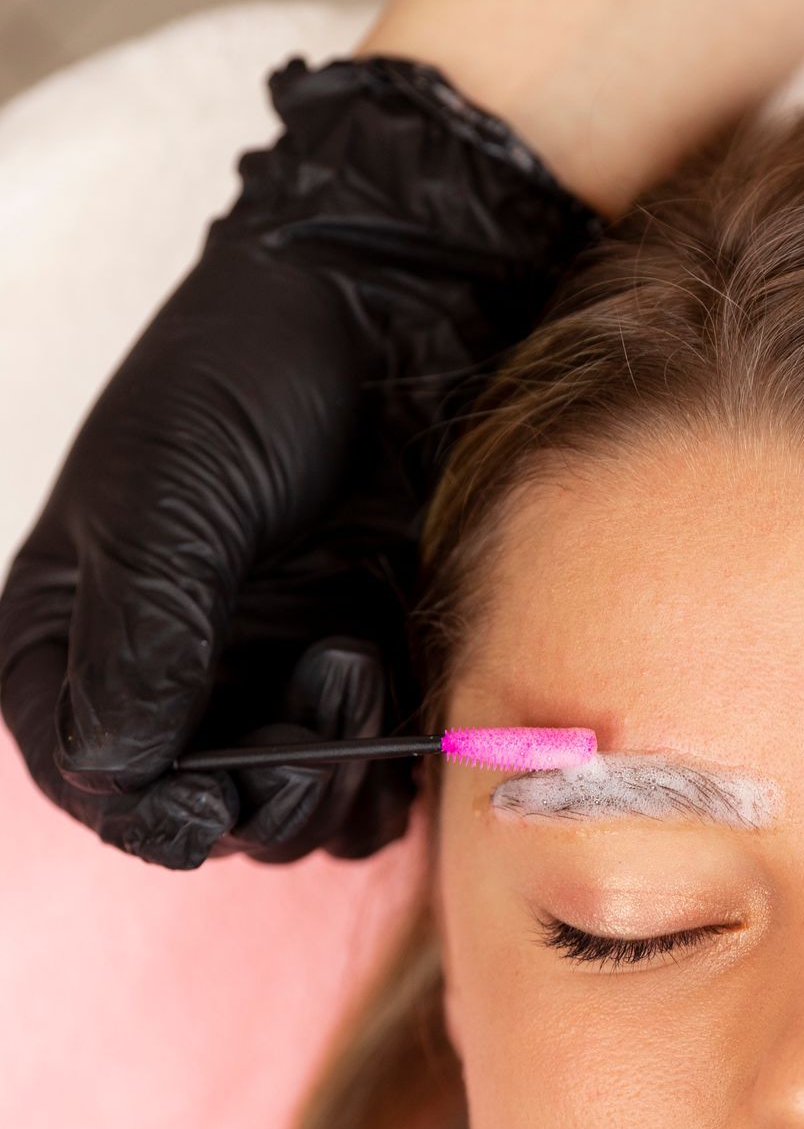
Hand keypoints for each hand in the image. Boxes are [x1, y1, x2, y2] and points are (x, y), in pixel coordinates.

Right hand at [0, 57, 597, 866]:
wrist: (393, 310)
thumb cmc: (254, 373)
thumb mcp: (171, 496)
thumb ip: (144, 637)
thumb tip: (123, 769)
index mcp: (79, 632)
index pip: (89, 775)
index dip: (142, 813)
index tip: (204, 806)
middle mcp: (171, 675)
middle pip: (197, 816)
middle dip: (257, 796)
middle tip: (313, 719)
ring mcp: (273, 681)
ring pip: (289, 819)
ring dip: (328, 776)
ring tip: (355, 659)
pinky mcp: (368, 677)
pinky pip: (372, 790)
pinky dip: (388, 769)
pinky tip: (399, 680)